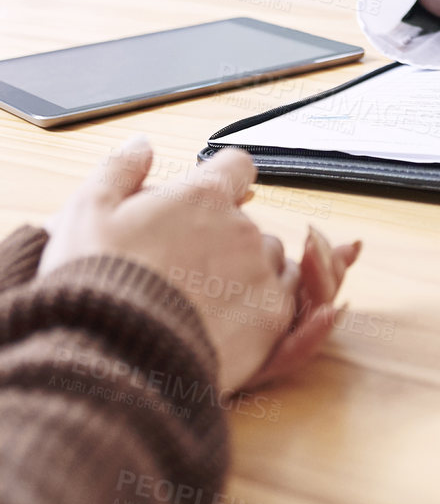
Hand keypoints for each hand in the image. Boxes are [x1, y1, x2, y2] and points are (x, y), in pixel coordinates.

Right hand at [38, 137, 361, 393]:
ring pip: (272, 262)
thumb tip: (142, 145)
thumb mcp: (87, 212)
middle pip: (250, 224)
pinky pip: (287, 303)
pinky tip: (229, 325)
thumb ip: (120, 170)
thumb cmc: (96, 284)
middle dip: (227, 241)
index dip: (223, 180)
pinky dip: (265, 310)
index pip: (237, 166)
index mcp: (203, 196)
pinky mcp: (271, 321)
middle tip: (187, 271)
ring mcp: (261, 275)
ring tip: (205, 304)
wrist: (108, 358)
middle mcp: (242, 230)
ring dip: (249, 276)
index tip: (208, 199)